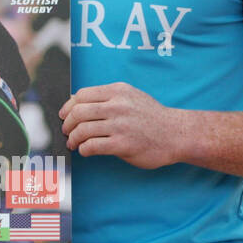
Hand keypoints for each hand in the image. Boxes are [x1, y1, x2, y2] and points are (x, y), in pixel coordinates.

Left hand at [60, 82, 183, 167]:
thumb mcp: (131, 96)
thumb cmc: (151, 116)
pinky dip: (84, 149)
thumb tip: (76, 102)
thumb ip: (107, 96)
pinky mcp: (123, 144)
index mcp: (118, 91)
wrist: (177, 134)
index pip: (81, 95)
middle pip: (78, 112)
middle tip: (67, 131)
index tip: (64, 115)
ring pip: (82, 130)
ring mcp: (120, 125)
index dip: (68, 106)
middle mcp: (118, 106)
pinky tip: (85, 151)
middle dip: (67, 124)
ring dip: (73, 139)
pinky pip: (92, 146)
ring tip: (73, 143)